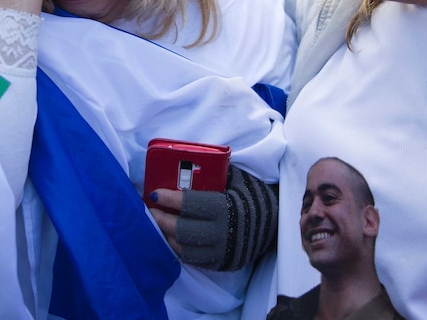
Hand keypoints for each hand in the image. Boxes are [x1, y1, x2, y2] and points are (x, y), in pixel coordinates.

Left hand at [148, 166, 277, 270]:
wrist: (276, 223)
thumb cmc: (252, 195)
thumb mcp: (236, 179)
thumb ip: (213, 173)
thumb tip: (186, 162)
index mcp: (224, 208)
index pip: (189, 204)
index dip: (168, 199)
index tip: (154, 193)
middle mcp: (222, 233)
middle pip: (182, 230)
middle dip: (161, 219)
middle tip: (151, 210)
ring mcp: (221, 252)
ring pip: (184, 249)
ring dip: (168, 236)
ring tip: (159, 224)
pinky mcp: (222, 265)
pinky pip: (194, 261)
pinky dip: (180, 250)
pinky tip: (173, 238)